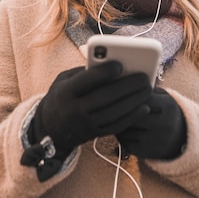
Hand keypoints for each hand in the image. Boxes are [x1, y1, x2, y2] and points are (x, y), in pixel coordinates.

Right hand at [32, 62, 151, 154]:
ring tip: (148, 89)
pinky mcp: (94, 135)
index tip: (120, 64)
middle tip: (144, 77)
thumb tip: (111, 65)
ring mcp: (84, 125)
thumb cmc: (62, 96)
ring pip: (113, 113)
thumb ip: (84, 73)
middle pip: (104, 97)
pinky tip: (144, 107)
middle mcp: (73, 110)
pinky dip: (132, 117)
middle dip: (127, 86)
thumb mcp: (64, 81)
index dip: (103, 72)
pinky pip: (116, 126)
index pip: (86, 81)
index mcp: (65, 92)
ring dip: (134, 101)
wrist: (50, 129)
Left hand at [116, 87, 186, 159]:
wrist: (181, 138)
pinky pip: (125, 143)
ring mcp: (155, 141)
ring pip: (126, 130)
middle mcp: (164, 125)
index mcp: (168, 107)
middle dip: (120, 111)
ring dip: (117, 123)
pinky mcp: (146, 153)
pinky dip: (119, 135)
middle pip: (133, 116)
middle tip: (109, 105)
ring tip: (111, 116)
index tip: (118, 92)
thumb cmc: (165, 111)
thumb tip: (124, 84)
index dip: (128, 95)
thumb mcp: (163, 97)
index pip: (142, 99)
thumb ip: (147, 90)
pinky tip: (118, 128)